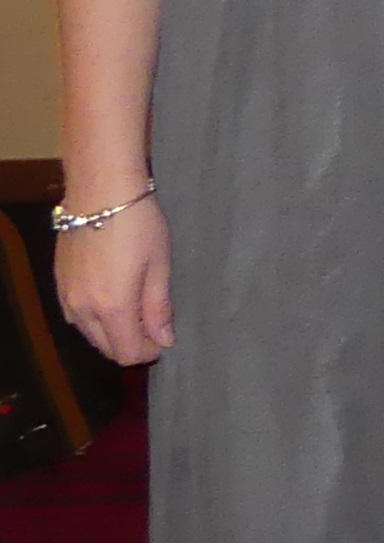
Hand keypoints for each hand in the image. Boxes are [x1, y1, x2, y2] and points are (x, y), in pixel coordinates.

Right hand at [55, 194, 172, 364]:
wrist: (99, 190)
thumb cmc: (138, 226)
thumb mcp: (159, 267)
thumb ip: (158, 308)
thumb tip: (164, 341)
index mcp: (111, 307)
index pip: (126, 352)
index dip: (149, 352)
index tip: (165, 339)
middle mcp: (82, 308)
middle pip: (105, 347)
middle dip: (131, 344)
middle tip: (153, 325)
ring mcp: (65, 295)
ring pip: (88, 333)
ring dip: (112, 332)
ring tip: (136, 310)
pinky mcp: (58, 281)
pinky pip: (75, 315)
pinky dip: (95, 318)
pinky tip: (113, 299)